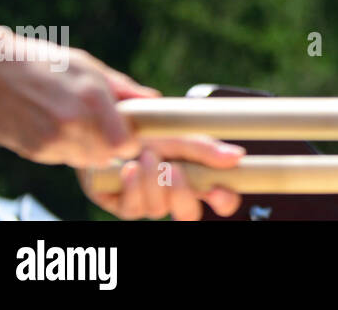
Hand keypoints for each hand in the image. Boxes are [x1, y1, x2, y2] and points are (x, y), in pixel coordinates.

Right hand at [0, 26, 155, 166]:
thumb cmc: (48, 64)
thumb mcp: (90, 67)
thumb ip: (123, 88)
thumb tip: (153, 99)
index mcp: (92, 99)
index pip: (124, 144)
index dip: (130, 142)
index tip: (128, 135)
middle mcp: (73, 123)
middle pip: (105, 156)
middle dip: (109, 146)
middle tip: (103, 129)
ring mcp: (51, 139)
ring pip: (83, 160)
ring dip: (87, 149)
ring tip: (77, 124)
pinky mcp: (34, 150)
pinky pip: (61, 159)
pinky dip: (65, 149)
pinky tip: (57, 127)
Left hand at [79, 137, 244, 220]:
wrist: (100, 122)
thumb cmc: (143, 126)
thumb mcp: (176, 131)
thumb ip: (203, 147)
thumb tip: (236, 156)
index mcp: (195, 174)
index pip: (220, 198)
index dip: (224, 200)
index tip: (219, 188)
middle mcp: (173, 193)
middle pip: (190, 214)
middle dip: (183, 196)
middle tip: (175, 170)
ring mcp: (148, 201)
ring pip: (158, 210)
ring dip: (152, 181)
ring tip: (146, 153)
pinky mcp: (122, 205)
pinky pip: (133, 209)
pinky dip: (133, 186)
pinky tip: (129, 168)